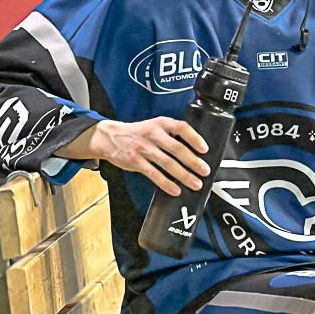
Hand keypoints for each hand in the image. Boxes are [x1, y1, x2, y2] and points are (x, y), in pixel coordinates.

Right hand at [56, 118, 209, 195]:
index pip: (181, 127)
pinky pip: (153, 174)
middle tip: (205, 171)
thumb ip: (171, 134)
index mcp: (160, 123)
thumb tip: (194, 149)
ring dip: (183, 175)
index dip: (194, 138)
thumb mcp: (154, 126)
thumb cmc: (138, 133)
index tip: (204, 149)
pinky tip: (176, 190)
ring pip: (167, 163)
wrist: (109, 137)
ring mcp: (143, 148)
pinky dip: (166, 183)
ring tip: (195, 183)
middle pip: (177, 148)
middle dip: (193, 161)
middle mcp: (152, 134)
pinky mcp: (135, 161)